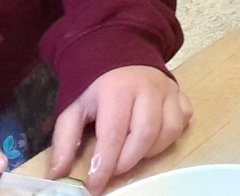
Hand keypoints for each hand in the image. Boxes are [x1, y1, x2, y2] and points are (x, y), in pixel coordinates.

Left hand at [48, 67, 191, 194]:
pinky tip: (152, 138)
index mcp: (118, 89)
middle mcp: (148, 87)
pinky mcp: (181, 95)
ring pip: (168, 132)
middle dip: (127, 161)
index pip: (114, 135)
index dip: (105, 165)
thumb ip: (65, 142)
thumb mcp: (73, 109)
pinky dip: (168, 138)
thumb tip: (58, 175)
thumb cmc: (96, 87)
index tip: (95, 186)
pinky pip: (182, 123)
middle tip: (113, 170)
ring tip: (131, 152)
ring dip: (149, 152)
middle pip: (145, 135)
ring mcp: (169, 90)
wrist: (121, 55)